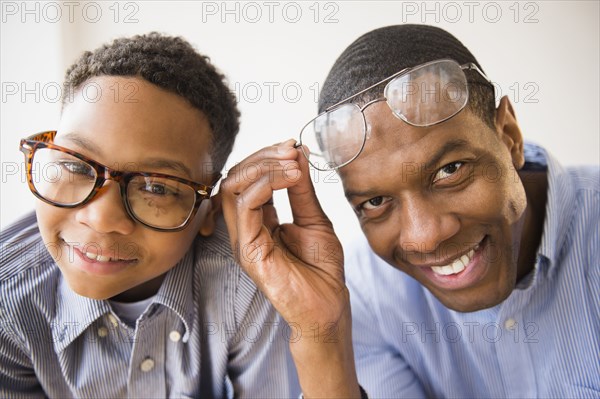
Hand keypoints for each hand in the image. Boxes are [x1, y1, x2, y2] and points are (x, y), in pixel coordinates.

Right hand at [221, 140, 359, 397]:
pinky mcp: (249, 251)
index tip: (293, 146)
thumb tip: (297, 154)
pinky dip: (265, 186)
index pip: (249, 178)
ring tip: (292, 165)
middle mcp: (247, 228)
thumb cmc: (322, 269)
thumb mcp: (315, 219)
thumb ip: (302, 190)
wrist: (328, 305)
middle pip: (236, 178)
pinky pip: (244, 208)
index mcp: (260, 219)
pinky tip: (290, 180)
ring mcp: (245, 239)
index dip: (267, 156)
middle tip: (291, 151)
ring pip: (234, 189)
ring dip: (263, 168)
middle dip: (263, 157)